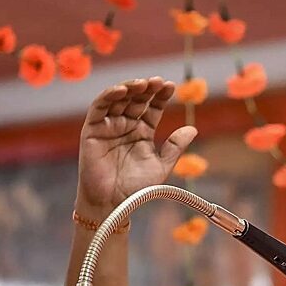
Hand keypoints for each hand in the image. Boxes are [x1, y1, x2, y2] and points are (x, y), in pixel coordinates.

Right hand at [76, 77, 196, 217]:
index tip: (171, 86)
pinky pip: (99, 108)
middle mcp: (125, 126)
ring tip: (142, 84)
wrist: (114, 204)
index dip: (161, 96)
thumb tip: (193, 128)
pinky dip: (109, 96)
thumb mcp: (161, 166)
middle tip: (158, 82)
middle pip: (136, 100)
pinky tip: (122, 90)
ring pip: (118, 99)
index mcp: (142, 132)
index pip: (152, 108)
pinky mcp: (92, 130)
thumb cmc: (136, 188)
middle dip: (147, 89)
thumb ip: (174, 147)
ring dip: (129, 88)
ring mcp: (108, 126)